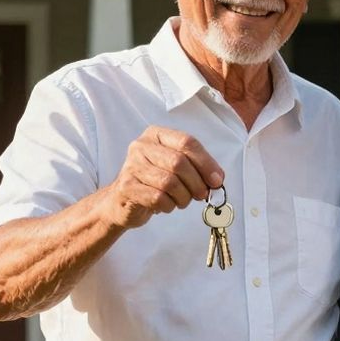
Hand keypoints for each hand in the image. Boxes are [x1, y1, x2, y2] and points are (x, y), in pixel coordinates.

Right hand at [99, 126, 223, 229]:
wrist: (121, 202)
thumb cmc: (153, 183)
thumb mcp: (175, 168)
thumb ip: (196, 168)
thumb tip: (217, 179)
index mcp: (156, 135)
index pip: (187, 142)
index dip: (206, 162)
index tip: (217, 180)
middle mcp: (141, 146)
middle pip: (179, 162)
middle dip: (196, 182)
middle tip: (202, 195)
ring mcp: (132, 166)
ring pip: (169, 182)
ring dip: (183, 197)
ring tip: (182, 201)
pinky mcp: (127, 187)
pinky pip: (158, 197)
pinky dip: (169, 205)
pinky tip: (166, 205)